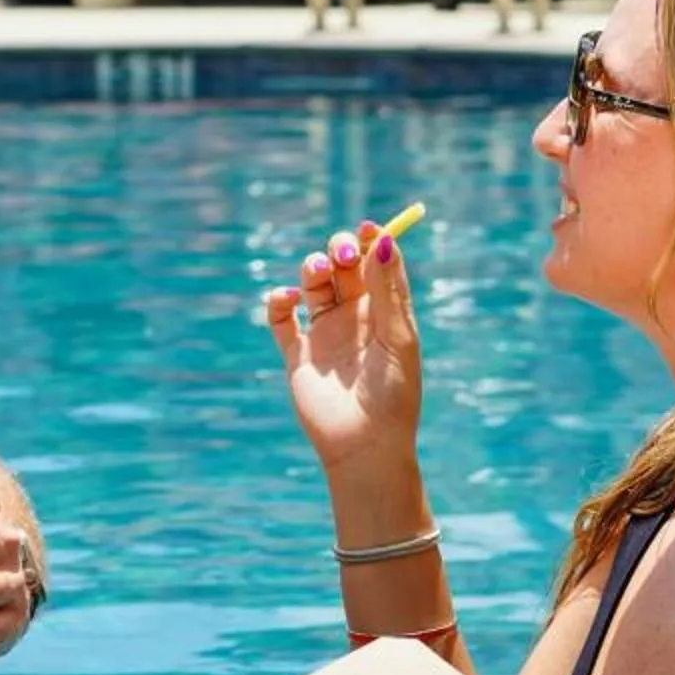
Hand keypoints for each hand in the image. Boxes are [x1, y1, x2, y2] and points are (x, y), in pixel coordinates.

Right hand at [262, 222, 420, 474]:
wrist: (365, 446)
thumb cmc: (393, 395)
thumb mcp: (397, 338)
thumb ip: (387, 290)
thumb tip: (382, 241)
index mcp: (385, 312)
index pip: (377, 264)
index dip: (372, 241)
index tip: (367, 227)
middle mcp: (355, 318)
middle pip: (343, 267)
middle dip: (339, 249)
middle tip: (340, 252)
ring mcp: (324, 334)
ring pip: (312, 284)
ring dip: (312, 267)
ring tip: (317, 272)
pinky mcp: (297, 354)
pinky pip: (281, 319)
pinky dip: (278, 301)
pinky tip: (285, 299)